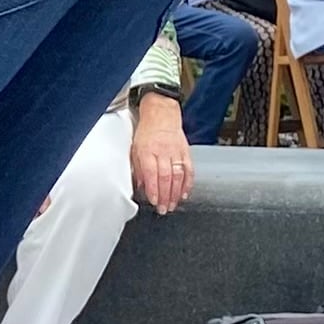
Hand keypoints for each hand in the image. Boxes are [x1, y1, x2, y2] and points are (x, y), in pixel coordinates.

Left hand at [129, 99, 192, 214]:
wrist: (162, 114)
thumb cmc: (147, 132)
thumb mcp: (135, 148)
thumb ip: (138, 168)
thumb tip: (140, 186)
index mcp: (147, 151)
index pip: (151, 173)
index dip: (153, 189)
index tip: (154, 201)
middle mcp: (163, 152)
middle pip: (165, 177)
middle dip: (165, 196)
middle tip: (164, 209)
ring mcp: (176, 152)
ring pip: (178, 176)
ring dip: (176, 193)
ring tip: (173, 205)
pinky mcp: (186, 152)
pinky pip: (189, 170)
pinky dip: (188, 183)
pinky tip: (184, 194)